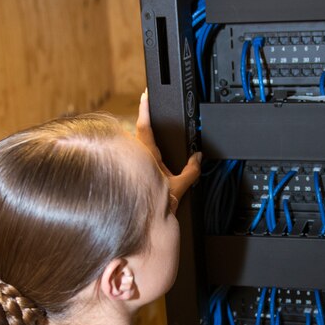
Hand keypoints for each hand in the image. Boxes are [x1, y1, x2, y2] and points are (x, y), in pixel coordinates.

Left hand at [136, 90, 201, 208]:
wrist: (147, 229)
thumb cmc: (158, 209)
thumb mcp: (180, 187)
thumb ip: (191, 170)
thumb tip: (198, 158)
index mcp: (147, 157)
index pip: (145, 127)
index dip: (145, 109)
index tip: (145, 95)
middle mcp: (135, 161)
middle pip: (136, 136)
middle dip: (143, 127)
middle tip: (149, 114)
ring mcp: (129, 169)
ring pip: (131, 150)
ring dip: (138, 147)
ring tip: (148, 149)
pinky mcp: (126, 179)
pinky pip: (129, 163)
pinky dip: (134, 161)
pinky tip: (137, 168)